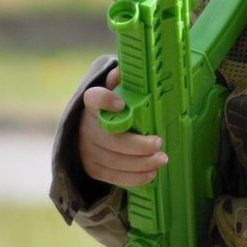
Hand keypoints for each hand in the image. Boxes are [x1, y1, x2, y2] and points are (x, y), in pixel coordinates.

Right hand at [78, 66, 167, 186]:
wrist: (85, 131)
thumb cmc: (109, 109)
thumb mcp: (113, 90)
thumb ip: (121, 80)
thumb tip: (127, 68)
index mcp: (92, 104)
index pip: (94, 98)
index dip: (105, 101)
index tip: (121, 104)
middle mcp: (86, 128)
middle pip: (110, 139)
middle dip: (137, 144)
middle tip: (158, 142)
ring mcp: (88, 150)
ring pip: (114, 160)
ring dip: (140, 163)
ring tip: (161, 159)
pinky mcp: (92, 168)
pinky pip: (113, 176)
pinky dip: (133, 178)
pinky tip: (151, 174)